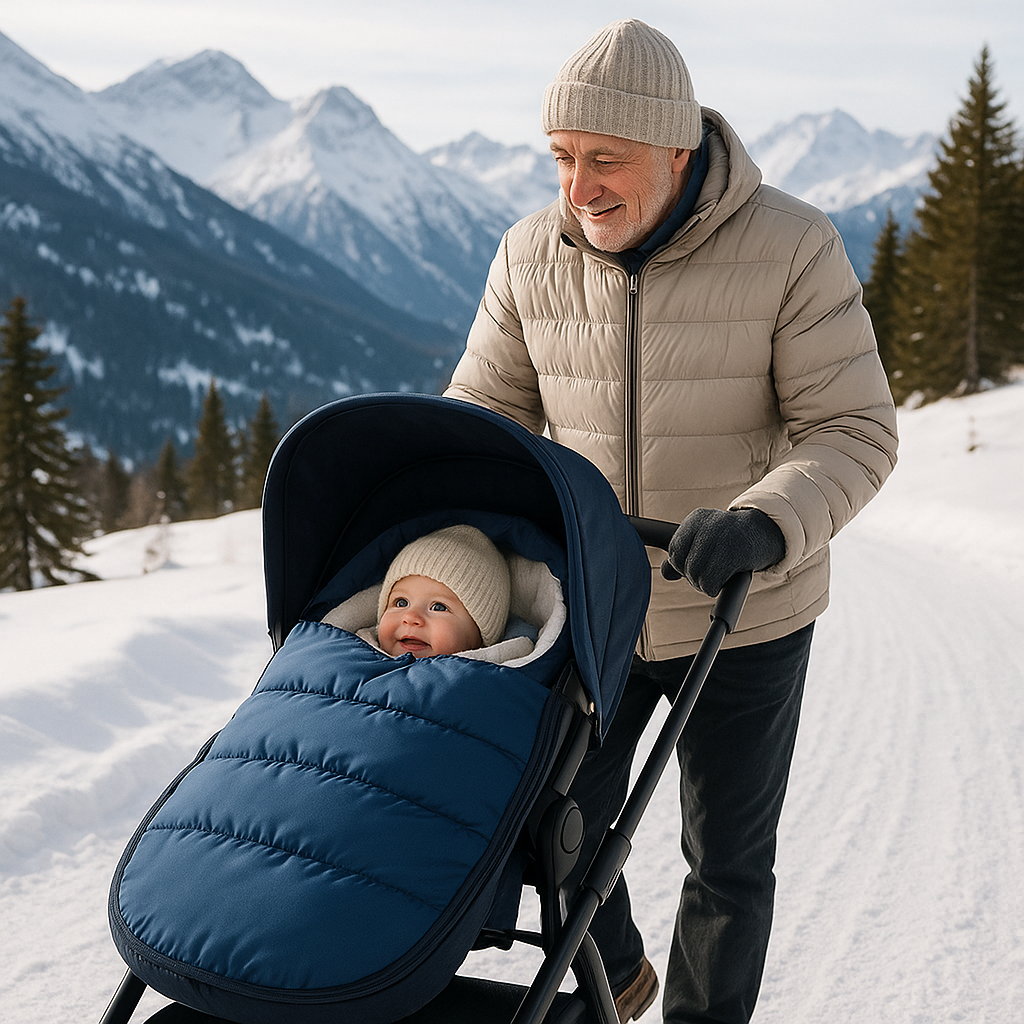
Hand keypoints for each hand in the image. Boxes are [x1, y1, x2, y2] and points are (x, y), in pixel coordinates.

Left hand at [660, 508, 784, 596]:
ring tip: (718, 575)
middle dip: (694, 576)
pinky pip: (710, 584)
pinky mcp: (734, 554)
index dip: (681, 564)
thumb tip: (666, 572)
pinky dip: (714, 589)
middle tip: (710, 572)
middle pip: (684, 565)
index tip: (696, 564)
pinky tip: (724, 579)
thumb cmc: (731, 539)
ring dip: (705, 584)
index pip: (674, 549)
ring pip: (696, 576)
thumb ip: (683, 554)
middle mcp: (707, 525)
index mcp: (697, 518)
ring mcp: (722, 538)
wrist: (767, 534)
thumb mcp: (704, 541)